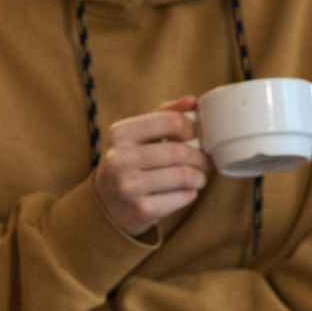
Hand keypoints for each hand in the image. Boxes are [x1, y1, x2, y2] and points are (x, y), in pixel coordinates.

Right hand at [91, 96, 213, 235]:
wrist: (105, 206)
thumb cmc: (129, 164)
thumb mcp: (136, 136)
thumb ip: (164, 115)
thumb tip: (193, 101)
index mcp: (120, 133)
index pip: (171, 121)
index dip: (191, 129)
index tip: (193, 138)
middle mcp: (120, 158)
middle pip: (180, 151)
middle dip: (201, 158)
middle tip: (205, 163)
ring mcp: (128, 186)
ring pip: (184, 175)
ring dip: (200, 177)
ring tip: (199, 178)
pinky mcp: (141, 209)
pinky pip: (182, 197)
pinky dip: (191, 194)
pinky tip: (186, 192)